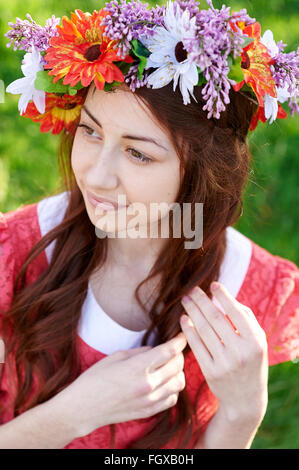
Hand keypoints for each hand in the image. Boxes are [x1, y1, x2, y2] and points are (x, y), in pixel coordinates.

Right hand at [55, 332, 186, 437]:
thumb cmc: (95, 378)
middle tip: (173, 349)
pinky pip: (172, 399)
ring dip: (178, 372)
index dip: (179, 340)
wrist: (83, 407)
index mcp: (138, 367)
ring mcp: (149, 400)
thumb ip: (140, 352)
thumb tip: (156, 350)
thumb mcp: (116, 356)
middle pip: (177, 365)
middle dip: (179, 354)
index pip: (169, 351)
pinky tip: (164, 382)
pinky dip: (173, 388)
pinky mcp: (148, 411)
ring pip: (179, 382)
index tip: (182, 335)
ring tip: (169, 366)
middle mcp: (147, 384)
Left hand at [180, 282, 268, 425]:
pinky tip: (183, 319)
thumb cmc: (251, 360)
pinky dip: (188, 330)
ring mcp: (224, 362)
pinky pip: (196, 345)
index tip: (212, 284)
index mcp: (255, 341)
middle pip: (215, 318)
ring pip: (203, 329)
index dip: (223, 296)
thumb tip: (223, 297)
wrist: (246, 398)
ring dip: (192, 311)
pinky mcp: (210, 371)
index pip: (236, 312)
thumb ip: (245, 318)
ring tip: (185, 300)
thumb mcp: (257, 341)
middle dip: (201, 300)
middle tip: (192, 289)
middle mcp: (240, 351)